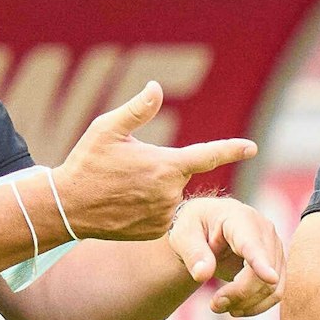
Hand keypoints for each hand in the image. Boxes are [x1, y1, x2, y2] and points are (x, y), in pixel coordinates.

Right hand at [52, 85, 254, 241]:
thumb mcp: (107, 128)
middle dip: (159, 168)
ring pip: (169, 195)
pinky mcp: (155, 232)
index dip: (232, 149)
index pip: (208, 155)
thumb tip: (156, 86)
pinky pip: (161, 214)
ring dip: (153, 189)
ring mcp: (163, 216)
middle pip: (177, 175)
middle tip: (126, 170)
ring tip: (122, 188)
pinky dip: (148, 207)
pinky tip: (124, 205)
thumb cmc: (87, 162)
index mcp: (165, 165)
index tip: (253, 147)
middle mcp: (170, 193)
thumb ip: (138, 108)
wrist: (67, 207)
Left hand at [168, 197, 285, 314]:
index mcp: (240, 218)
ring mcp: (275, 248)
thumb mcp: (184, 236)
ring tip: (220, 306)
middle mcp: (265, 231)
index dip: (261, 263)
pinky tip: (235, 306)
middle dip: (239, 295)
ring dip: (247, 304)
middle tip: (213, 305)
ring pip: (272, 287)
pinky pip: (275, 292)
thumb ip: (193, 254)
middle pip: (263, 273)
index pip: (253, 245)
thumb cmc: (195, 227)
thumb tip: (202, 274)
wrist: (208, 227)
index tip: (270, 278)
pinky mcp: (278, 265)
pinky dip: (256, 306)